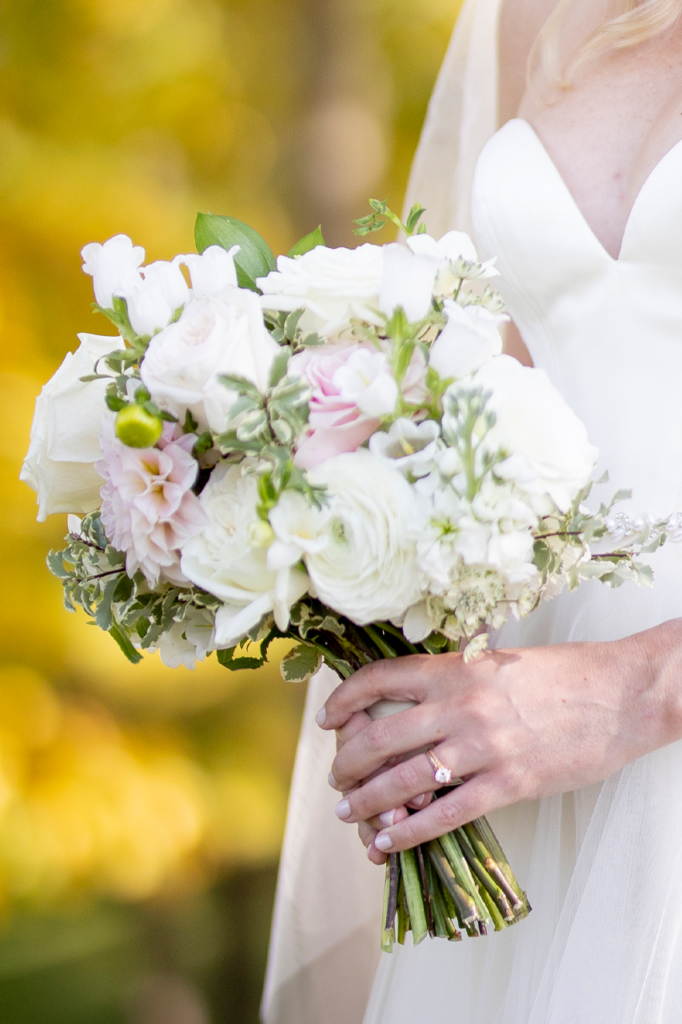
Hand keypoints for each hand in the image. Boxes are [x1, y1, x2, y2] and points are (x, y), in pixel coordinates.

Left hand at [320, 620, 681, 855]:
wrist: (621, 693)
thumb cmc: (565, 673)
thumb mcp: (500, 660)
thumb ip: (457, 674)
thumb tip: (419, 689)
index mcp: (456, 668)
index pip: (380, 680)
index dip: (344, 700)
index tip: (327, 719)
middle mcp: (460, 705)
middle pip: (379, 736)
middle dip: (346, 762)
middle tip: (334, 778)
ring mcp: (483, 747)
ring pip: (403, 780)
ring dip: (366, 801)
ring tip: (347, 812)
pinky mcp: (509, 784)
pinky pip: (446, 814)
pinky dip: (409, 831)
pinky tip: (388, 842)